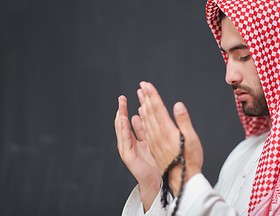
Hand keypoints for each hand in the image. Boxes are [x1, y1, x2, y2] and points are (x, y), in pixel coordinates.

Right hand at [115, 95, 160, 211]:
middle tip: (122, 97)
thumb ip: (145, 129)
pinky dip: (123, 129)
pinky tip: (124, 119)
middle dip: (123, 109)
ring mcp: (127, 149)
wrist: (157, 182)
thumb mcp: (152, 141)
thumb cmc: (156, 163)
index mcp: (136, 138)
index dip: (131, 107)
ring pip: (122, 130)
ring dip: (121, 116)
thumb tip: (141, 113)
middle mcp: (130, 143)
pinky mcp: (128, 156)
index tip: (132, 96)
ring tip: (122, 104)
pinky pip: (125, 141)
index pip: (131, 119)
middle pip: (124, 123)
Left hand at [137, 81, 203, 196]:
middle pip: (149, 112)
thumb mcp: (191, 139)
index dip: (152, 95)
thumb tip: (177, 105)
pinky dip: (142, 119)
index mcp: (167, 131)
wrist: (183, 179)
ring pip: (146, 120)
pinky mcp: (154, 146)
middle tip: (141, 86)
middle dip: (146, 97)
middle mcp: (157, 135)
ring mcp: (154, 141)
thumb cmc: (191, 159)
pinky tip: (141, 114)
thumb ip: (183, 121)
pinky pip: (145, 129)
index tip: (147, 85)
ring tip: (140, 96)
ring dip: (143, 106)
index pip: (157, 108)